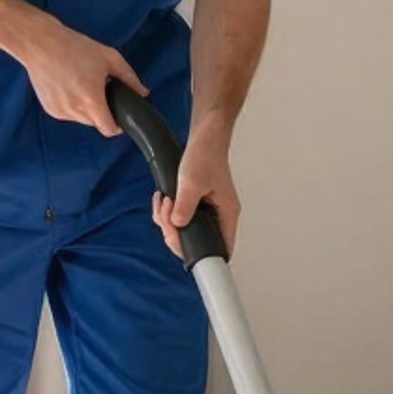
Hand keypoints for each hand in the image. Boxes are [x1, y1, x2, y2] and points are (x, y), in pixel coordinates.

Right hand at [20, 21, 146, 136]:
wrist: (40, 44)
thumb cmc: (74, 47)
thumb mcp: (109, 58)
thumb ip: (129, 78)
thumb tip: (143, 93)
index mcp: (91, 100)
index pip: (108, 130)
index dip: (117, 126)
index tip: (119, 116)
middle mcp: (74, 110)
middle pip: (96, 123)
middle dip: (101, 110)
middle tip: (98, 88)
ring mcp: (60, 111)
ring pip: (81, 119)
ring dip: (86, 108)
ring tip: (81, 84)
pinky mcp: (50, 109)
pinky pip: (68, 114)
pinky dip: (72, 105)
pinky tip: (68, 86)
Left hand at [155, 130, 239, 261]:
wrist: (204, 139)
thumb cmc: (206, 155)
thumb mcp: (191, 182)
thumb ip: (184, 207)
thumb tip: (177, 225)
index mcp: (226, 214)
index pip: (221, 249)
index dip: (201, 254)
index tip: (182, 243)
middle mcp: (219, 216)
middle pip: (196, 243)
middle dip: (174, 231)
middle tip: (167, 215)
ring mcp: (208, 212)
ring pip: (184, 231)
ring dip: (167, 220)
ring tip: (166, 201)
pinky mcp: (196, 206)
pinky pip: (179, 219)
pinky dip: (167, 212)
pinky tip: (165, 199)